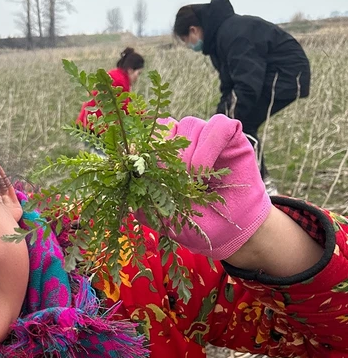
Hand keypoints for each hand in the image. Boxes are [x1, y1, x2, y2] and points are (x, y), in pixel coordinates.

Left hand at [156, 114, 271, 260]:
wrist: (230, 233)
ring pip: (191, 124)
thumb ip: (142, 195)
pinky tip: (208, 170)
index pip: (152, 133)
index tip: (149, 171)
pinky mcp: (233, 137)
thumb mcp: (162, 215)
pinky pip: (220, 125)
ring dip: (189, 155)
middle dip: (169, 158)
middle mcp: (188, 140)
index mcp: (169, 154)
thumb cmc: (196, 223)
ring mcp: (209, 136)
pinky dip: (211, 146)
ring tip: (194, 182)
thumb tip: (125, 170)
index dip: (149, 148)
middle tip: (177, 184)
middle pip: (169, 127)